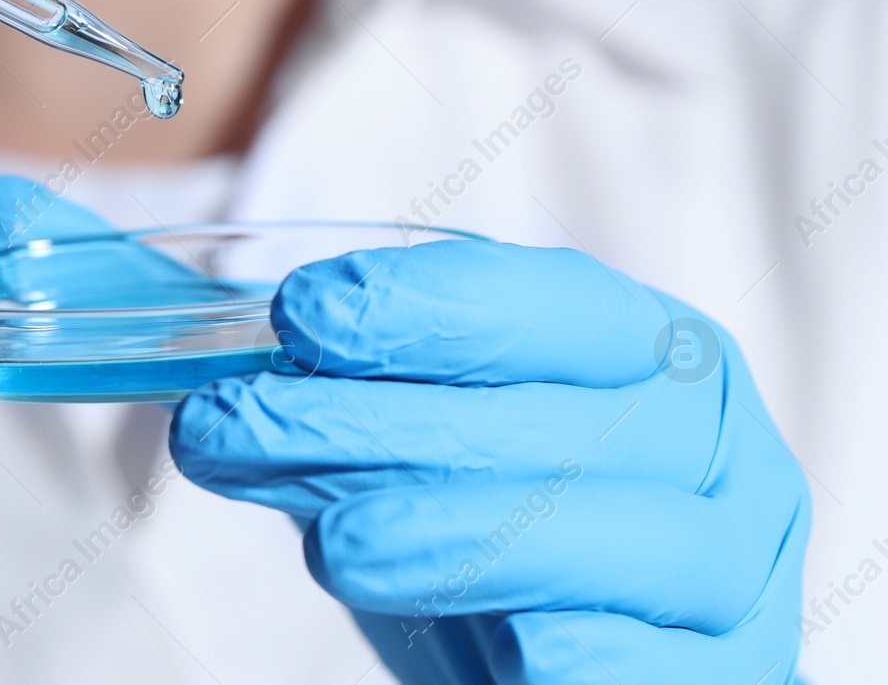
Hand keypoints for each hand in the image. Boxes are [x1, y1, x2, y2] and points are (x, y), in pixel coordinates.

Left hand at [170, 240, 809, 682]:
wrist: (581, 664)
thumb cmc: (502, 537)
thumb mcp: (424, 454)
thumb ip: (347, 413)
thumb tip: (215, 399)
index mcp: (654, 354)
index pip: (552, 304)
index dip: (426, 306)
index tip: (298, 314)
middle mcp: (717, 448)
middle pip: (550, 420)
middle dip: (374, 421)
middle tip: (232, 427)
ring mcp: (735, 572)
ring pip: (612, 536)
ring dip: (456, 534)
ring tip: (336, 548)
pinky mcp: (727, 679)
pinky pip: (651, 666)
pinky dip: (578, 652)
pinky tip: (513, 647)